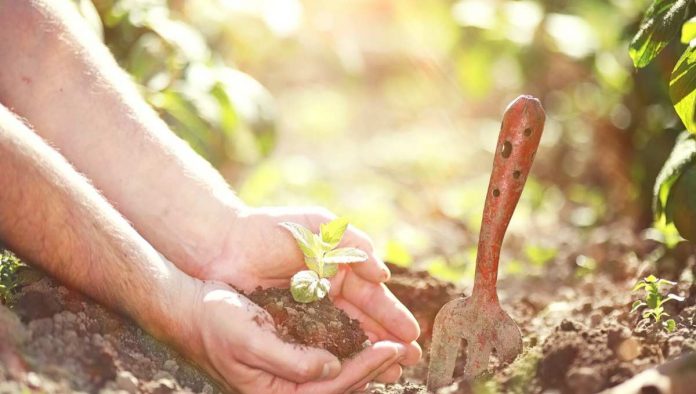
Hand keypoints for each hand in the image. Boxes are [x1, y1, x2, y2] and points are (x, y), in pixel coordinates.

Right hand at [185, 281, 414, 393]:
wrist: (190, 307)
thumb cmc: (215, 323)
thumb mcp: (249, 342)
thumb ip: (291, 361)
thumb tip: (332, 367)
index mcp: (276, 393)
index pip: (333, 386)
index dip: (365, 367)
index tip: (392, 348)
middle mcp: (285, 387)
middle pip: (341, 383)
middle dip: (375, 366)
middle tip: (406, 349)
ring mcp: (288, 373)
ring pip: (338, 372)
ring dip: (367, 360)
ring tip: (397, 348)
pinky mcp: (289, 355)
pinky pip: (327, 356)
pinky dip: (349, 347)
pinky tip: (366, 335)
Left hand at [197, 206, 421, 385]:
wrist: (223, 242)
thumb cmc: (271, 228)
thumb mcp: (319, 226)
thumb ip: (353, 243)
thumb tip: (382, 273)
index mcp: (339, 266)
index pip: (372, 295)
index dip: (392, 316)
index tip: (412, 334)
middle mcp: (328, 291)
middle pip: (364, 320)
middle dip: (387, 340)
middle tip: (410, 360)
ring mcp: (308, 310)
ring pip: (344, 336)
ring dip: (367, 353)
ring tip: (390, 372)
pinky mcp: (288, 325)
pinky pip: (316, 344)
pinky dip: (335, 356)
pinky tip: (351, 369)